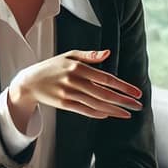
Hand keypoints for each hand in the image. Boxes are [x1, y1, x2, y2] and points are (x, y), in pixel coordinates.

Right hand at [7, 49, 142, 132]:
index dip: (124, 87)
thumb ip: (90, 55)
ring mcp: (68, 93)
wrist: (29, 82)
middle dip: (123, 101)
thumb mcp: (70, 56)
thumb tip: (108, 53)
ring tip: (128, 113)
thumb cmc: (53, 66)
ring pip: (96, 104)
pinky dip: (98, 113)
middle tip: (138, 106)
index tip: (137, 93)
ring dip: (114, 110)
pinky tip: (109, 114)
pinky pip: (84, 110)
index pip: (107, 79)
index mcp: (79, 67)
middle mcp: (74, 81)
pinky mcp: (63, 104)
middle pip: (104, 93)